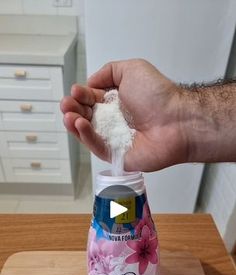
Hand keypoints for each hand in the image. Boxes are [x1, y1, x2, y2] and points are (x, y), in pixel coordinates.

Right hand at [61, 59, 189, 171]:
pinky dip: (86, 136)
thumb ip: (108, 72)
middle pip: (85, 117)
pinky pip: (97, 147)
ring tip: (69, 115)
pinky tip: (80, 124)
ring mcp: (115, 140)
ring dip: (74, 124)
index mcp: (117, 102)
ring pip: (87, 134)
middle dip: (72, 109)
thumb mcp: (131, 70)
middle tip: (67, 104)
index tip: (76, 91)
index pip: (90, 100)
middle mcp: (115, 121)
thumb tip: (90, 83)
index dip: (81, 95)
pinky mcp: (117, 156)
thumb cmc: (158, 95)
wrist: (175, 120)